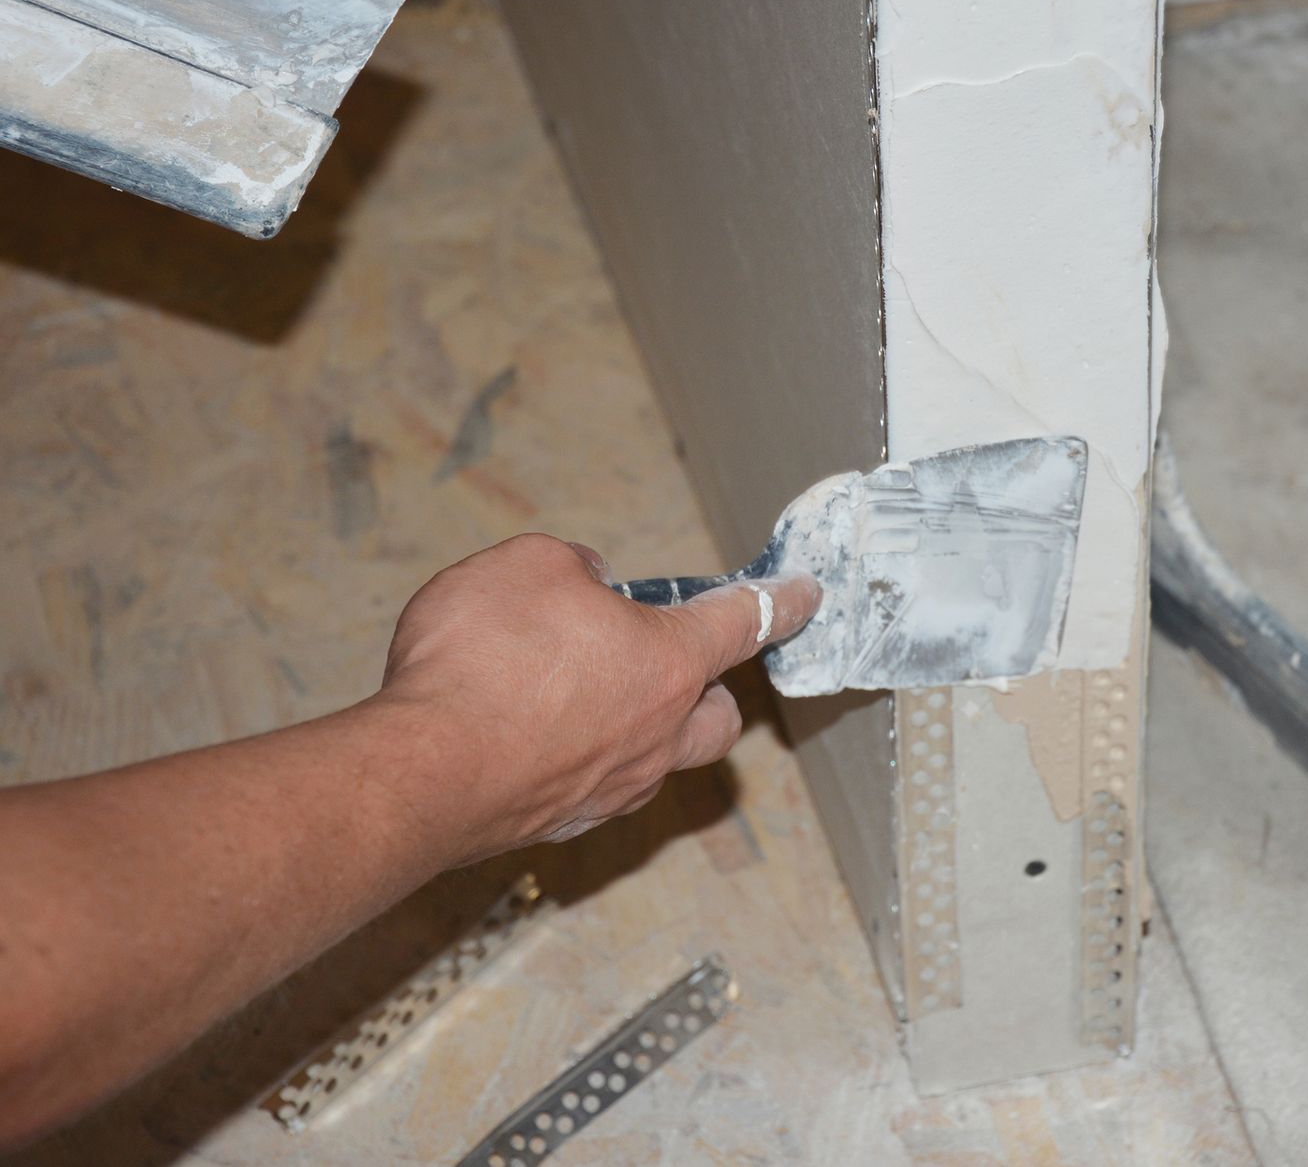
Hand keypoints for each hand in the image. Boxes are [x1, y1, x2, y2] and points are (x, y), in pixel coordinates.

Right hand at [378, 533, 818, 859]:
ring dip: (640, 724)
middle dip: (709, 687)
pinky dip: (579, 756)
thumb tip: (588, 588)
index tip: (806, 594)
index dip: (782, 600)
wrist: (420, 773)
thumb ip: (574, 568)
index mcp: (669, 661)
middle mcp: (657, 733)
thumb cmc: (479, 662)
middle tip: (670, 660)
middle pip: (717, 714)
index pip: (745, 621)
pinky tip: (529, 733)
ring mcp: (613, 788)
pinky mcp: (562, 821)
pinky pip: (595, 785)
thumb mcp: (528, 566)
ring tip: (582, 693)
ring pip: (660, 757)